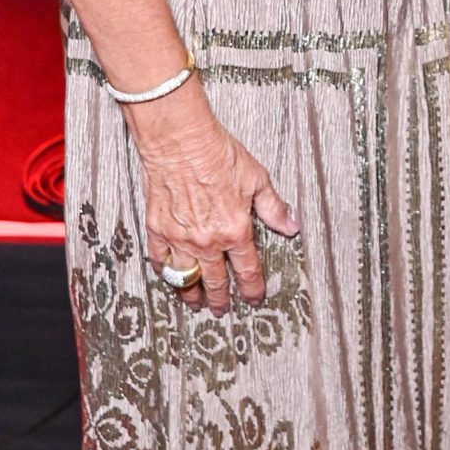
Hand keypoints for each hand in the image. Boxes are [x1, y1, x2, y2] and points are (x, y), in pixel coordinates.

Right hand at [129, 87, 298, 314]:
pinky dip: (165, 270)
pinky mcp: (157, 228)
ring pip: (186, 278)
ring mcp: (180, 238)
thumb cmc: (217, 154)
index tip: (253, 298)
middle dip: (220, 299)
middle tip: (221, 309)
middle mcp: (207, 241)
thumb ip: (273, 207)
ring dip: (192, 293)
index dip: (252, 289)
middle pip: (215, 281)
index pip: (247, 270)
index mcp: (235, 231)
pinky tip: (169, 275)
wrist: (180, 141)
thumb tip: (291, 225)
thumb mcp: (256, 179)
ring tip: (195, 302)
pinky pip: (160, 259)